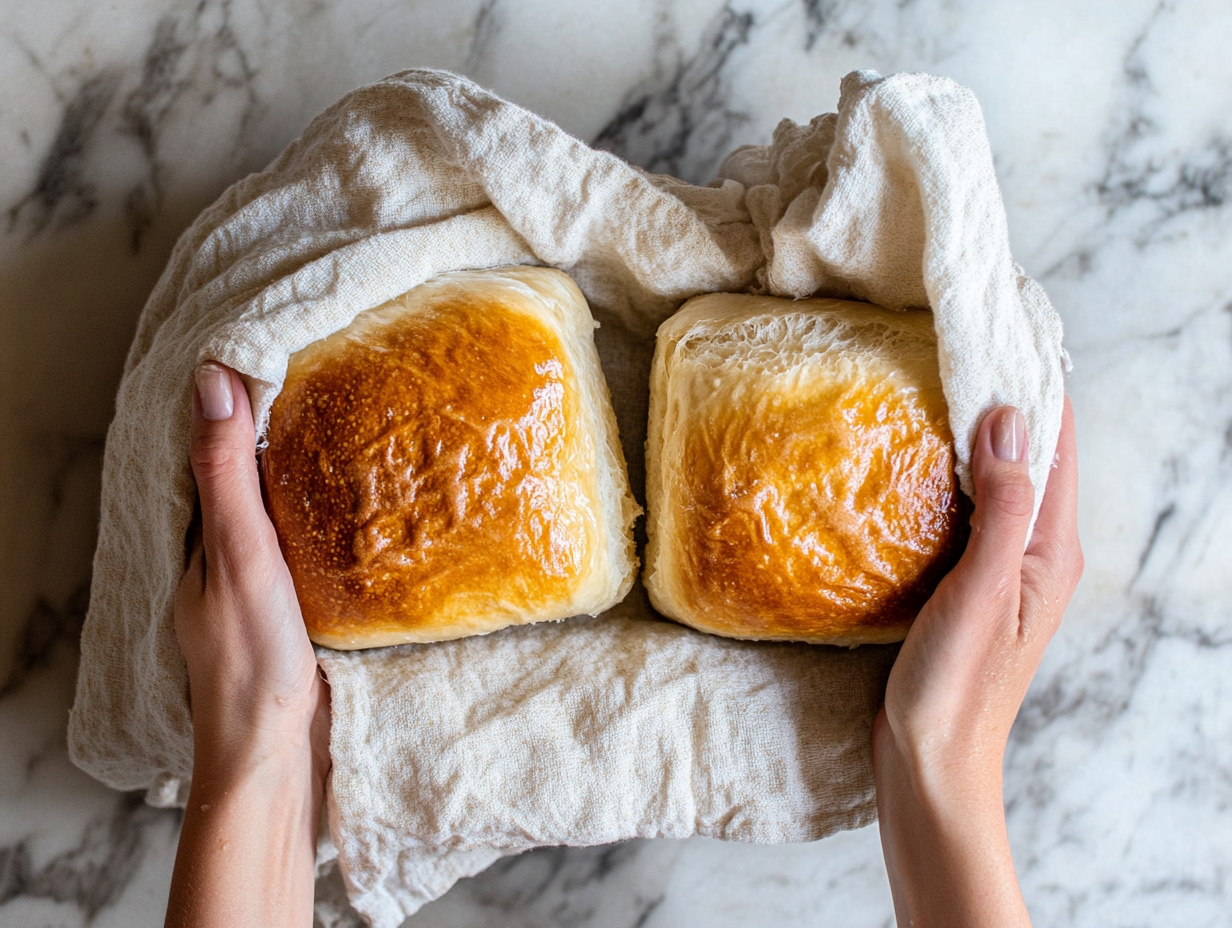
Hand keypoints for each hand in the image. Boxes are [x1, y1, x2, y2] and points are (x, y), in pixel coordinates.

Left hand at [166, 362, 329, 927]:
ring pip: (279, 516)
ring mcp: (258, 589)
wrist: (278, 755)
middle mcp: (221, 559)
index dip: (233, 405)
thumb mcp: (240, 555)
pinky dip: (327, 521)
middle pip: (243, 481)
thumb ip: (227, 475)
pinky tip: (364, 514)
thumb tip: (210, 380)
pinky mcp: (295, 613)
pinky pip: (307, 550)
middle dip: (273, 435)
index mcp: (197, 539)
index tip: (271, 355)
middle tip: (324, 383)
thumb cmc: (252, 658)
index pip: (209, 452)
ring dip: (304, 478)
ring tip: (352, 433)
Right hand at [873, 398, 1081, 927]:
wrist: (929, 764)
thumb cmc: (957, 686)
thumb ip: (1003, 507)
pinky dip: (943, 477)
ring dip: (968, 437)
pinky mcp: (963, 585)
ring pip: (992, 482)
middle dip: (997, 400)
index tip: (996, 332)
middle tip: (949, 348)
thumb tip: (1008, 417)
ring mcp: (999, 569)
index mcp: (1052, 550)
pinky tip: (908, 464)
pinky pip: (963, 512)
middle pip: (1026, 455)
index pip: (1054, 443)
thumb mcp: (984, 590)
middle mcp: (1034, 553)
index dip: (1033, 384)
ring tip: (926, 388)